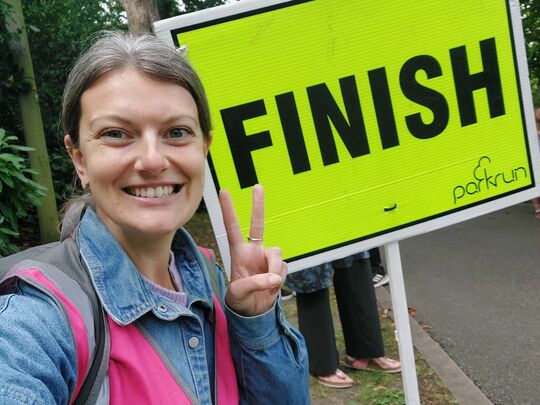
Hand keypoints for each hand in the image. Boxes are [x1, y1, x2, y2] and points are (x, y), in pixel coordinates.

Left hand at [220, 184, 286, 315]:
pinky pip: (284, 269)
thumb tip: (274, 277)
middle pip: (257, 224)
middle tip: (257, 186)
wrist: (253, 313)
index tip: (223, 191)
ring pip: (277, 254)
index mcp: (238, 253)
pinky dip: (279, 280)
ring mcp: (267, 258)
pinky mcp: (279, 267)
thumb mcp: (240, 293)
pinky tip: (272, 288)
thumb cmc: (240, 301)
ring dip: (274, 270)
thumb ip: (255, 284)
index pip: (232, 228)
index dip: (229, 210)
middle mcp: (254, 251)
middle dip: (258, 205)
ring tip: (269, 286)